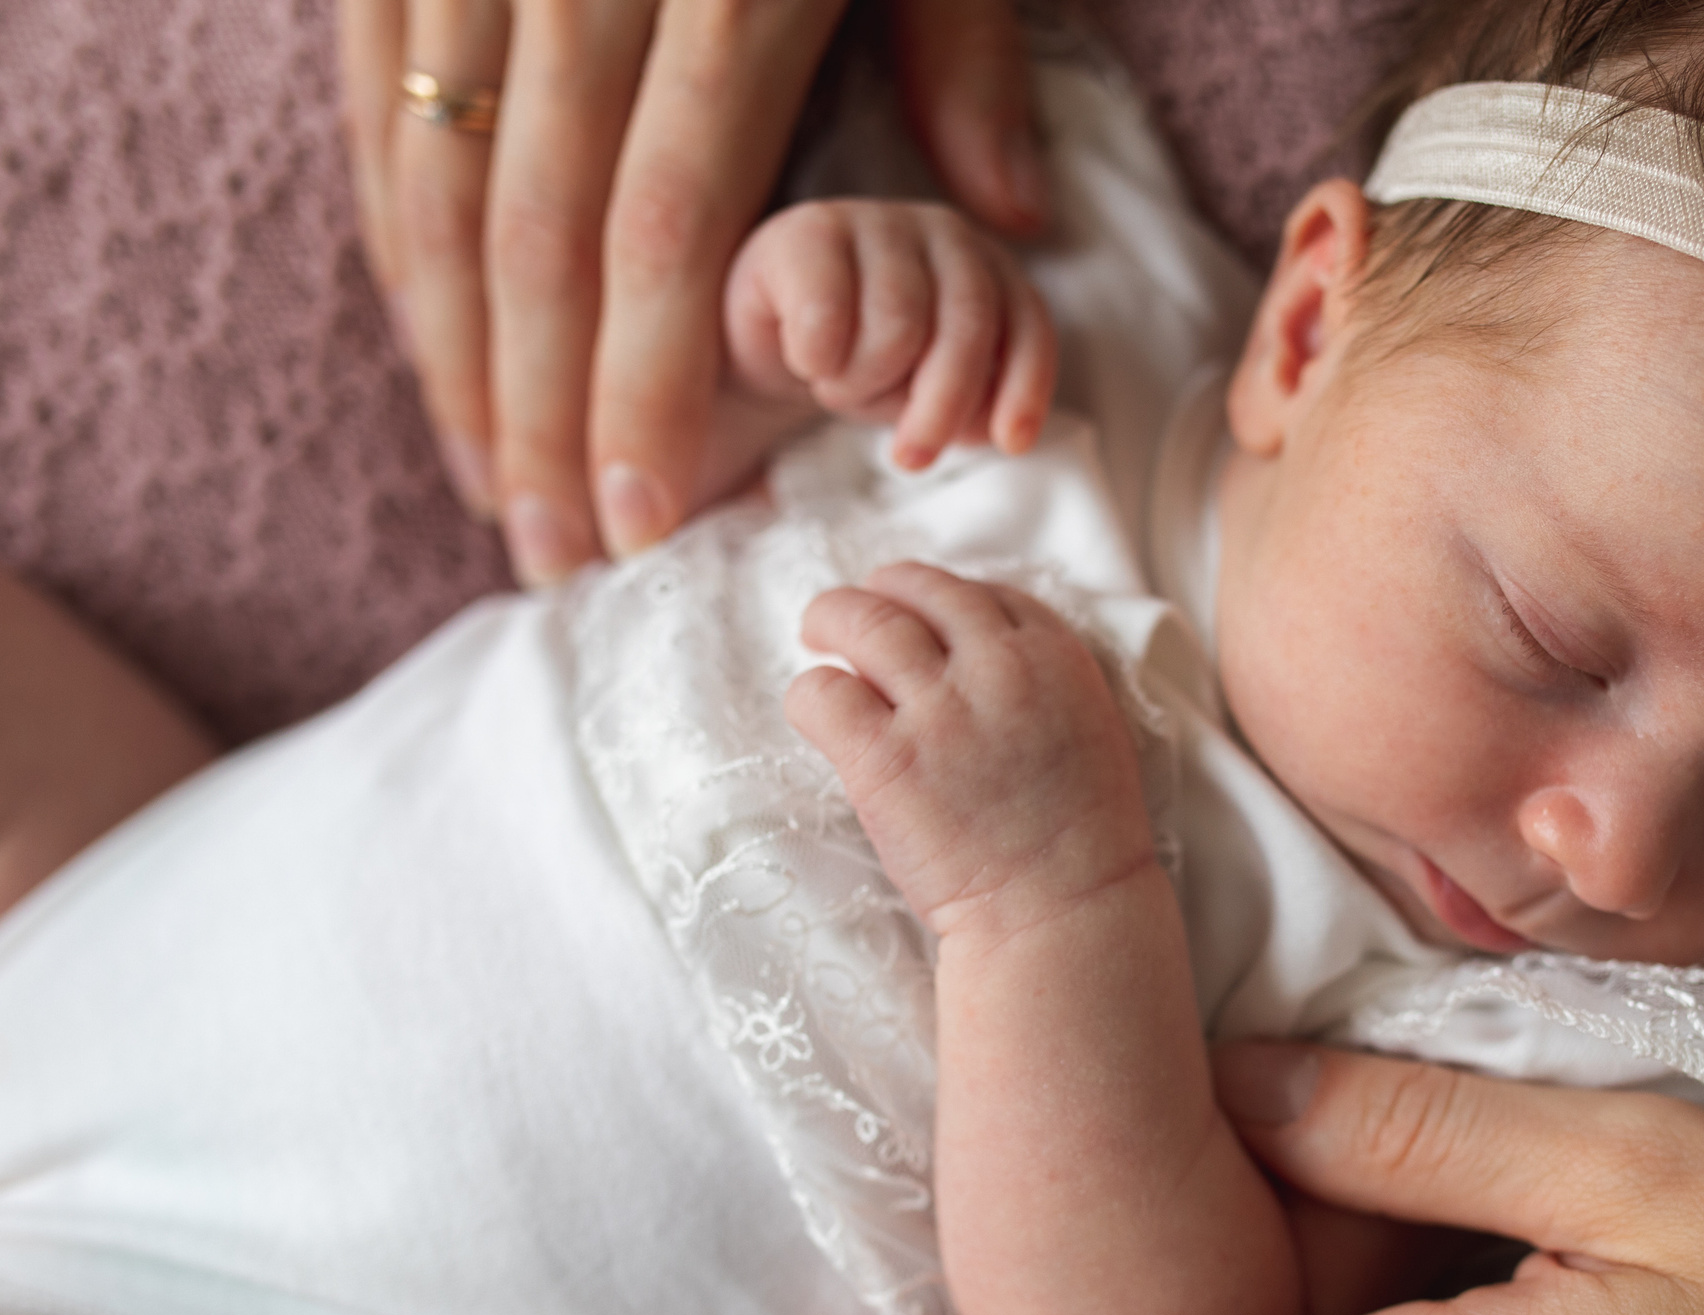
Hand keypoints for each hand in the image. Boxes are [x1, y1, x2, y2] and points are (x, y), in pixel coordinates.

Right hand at [336, 0, 1047, 584]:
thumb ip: (968, 54)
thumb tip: (1008, 223)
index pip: (664, 219)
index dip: (647, 383)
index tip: (648, 512)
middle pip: (537, 229)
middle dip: (545, 411)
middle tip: (559, 555)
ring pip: (436, 177)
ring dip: (457, 353)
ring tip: (494, 489)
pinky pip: (379, 101)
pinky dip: (399, 232)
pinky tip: (431, 339)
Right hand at [725, 199, 1054, 474]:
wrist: (769, 333)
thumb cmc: (863, 360)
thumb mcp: (927, 392)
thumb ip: (970, 405)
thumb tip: (990, 432)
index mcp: (989, 271)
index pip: (1027, 326)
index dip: (1024, 387)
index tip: (1010, 444)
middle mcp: (945, 234)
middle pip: (967, 327)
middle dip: (942, 405)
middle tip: (911, 456)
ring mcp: (878, 222)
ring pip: (898, 327)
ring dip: (866, 383)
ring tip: (840, 386)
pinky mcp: (809, 231)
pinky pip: (828, 316)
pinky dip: (820, 359)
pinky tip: (808, 361)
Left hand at [788, 563, 1156, 940]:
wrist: (1065, 912)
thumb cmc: (1082, 840)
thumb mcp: (1091, 730)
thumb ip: (1042, 683)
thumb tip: (977, 658)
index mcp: (1056, 658)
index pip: (984, 595)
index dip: (942, 600)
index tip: (922, 619)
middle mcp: (999, 669)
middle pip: (918, 590)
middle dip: (878, 594)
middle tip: (850, 616)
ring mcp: (941, 712)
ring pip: (863, 621)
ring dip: (830, 618)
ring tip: (816, 635)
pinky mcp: (886, 759)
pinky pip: (822, 694)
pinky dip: (809, 694)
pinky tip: (816, 714)